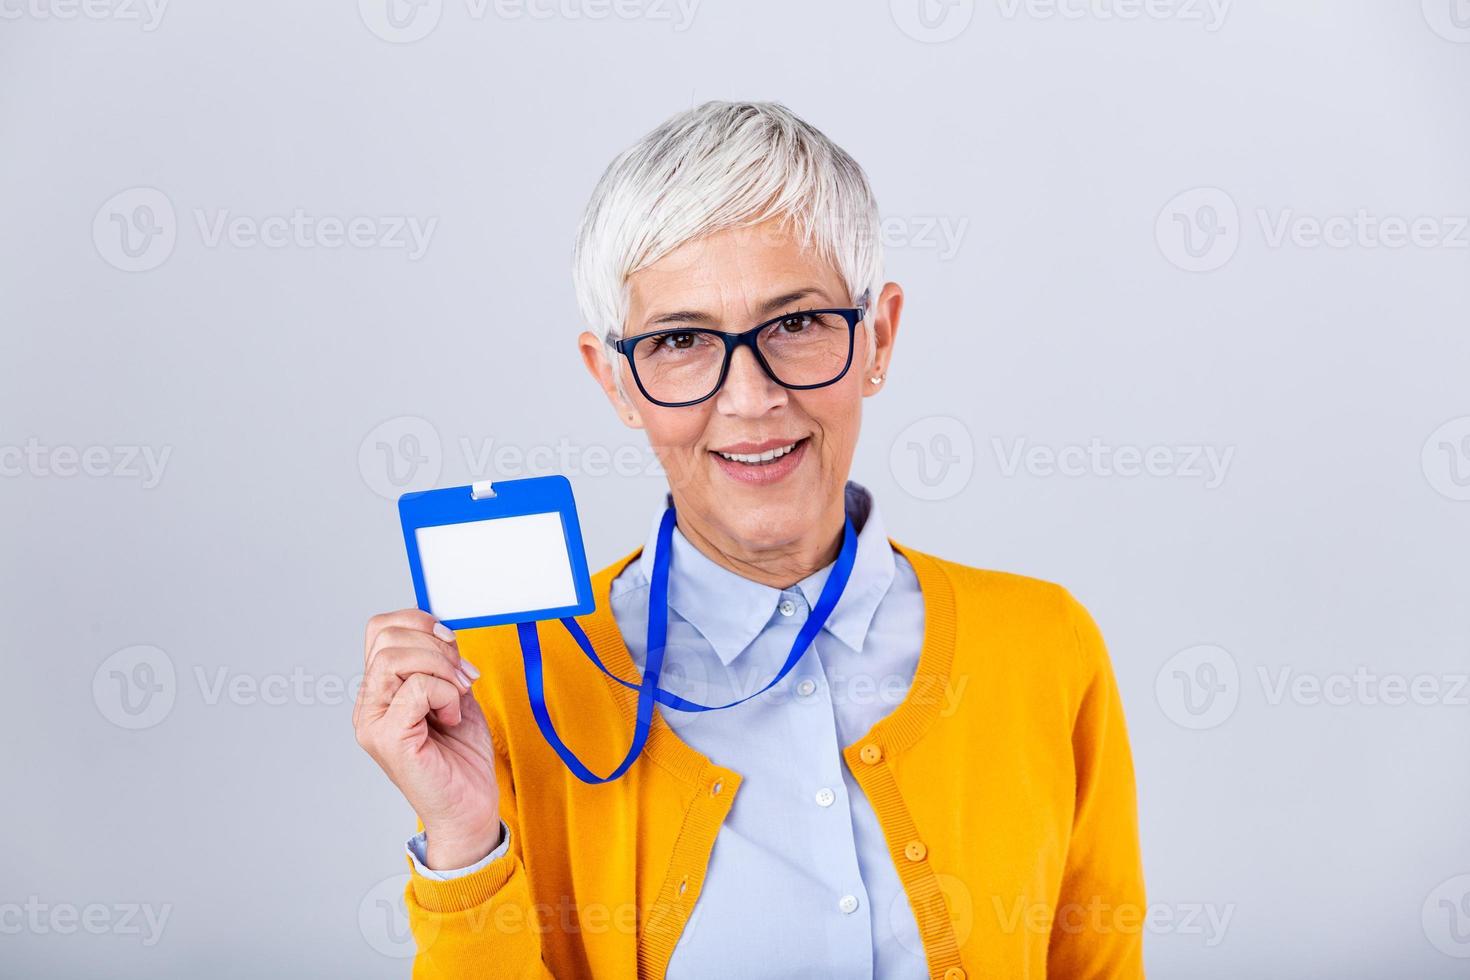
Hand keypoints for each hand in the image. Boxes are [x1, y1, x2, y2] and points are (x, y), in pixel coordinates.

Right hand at [353, 609, 502, 869]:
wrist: (469, 807)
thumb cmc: (461, 756)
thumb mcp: (455, 693)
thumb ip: (442, 661)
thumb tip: (442, 629)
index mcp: (381, 689)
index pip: (381, 629)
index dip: (419, 621)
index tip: (452, 641)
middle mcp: (369, 705)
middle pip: (386, 637)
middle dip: (435, 644)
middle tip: (463, 674)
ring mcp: (373, 722)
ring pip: (394, 657)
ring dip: (440, 667)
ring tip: (458, 694)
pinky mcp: (388, 739)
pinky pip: (415, 688)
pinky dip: (444, 693)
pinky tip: (451, 716)